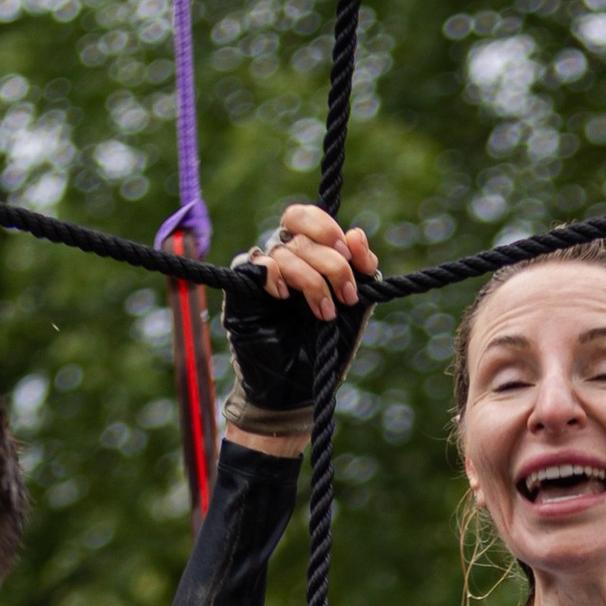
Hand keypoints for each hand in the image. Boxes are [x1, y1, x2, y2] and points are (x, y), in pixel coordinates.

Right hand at [224, 203, 380, 428]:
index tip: (353, 259)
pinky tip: (284, 298)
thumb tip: (356, 233)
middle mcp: (283, 257)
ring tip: (325, 314)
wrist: (298, 387)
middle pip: (299, 230)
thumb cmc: (324, 345)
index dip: (329, 230)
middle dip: (330, 260)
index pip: (308, 218)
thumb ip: (362, 270)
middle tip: (346, 293)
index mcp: (308, 254)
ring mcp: (262, 272)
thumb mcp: (355, 307)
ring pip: (284, 250)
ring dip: (312, 282)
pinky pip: (257, 264)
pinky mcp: (243, 290)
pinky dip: (275, 276)